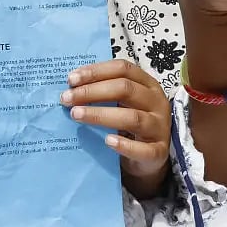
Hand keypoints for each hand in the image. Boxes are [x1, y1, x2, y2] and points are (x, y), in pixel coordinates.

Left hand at [61, 59, 170, 197]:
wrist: (149, 157)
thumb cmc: (130, 125)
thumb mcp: (122, 103)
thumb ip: (103, 93)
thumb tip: (70, 89)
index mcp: (147, 84)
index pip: (123, 69)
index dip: (96, 71)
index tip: (71, 79)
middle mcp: (156, 102)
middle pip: (125, 89)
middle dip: (92, 92)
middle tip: (67, 98)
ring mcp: (160, 127)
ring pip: (132, 117)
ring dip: (101, 115)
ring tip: (76, 115)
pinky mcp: (159, 151)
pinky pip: (143, 149)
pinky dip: (125, 145)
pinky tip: (107, 141)